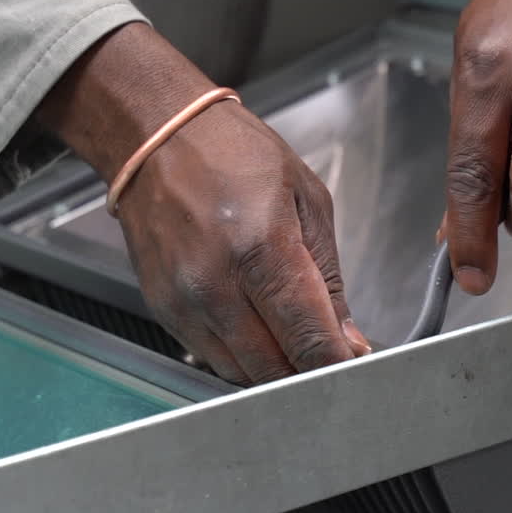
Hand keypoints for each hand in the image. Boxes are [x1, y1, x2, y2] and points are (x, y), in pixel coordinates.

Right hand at [38, 23, 369, 383]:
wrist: (156, 139)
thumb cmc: (233, 154)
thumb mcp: (307, 200)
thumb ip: (328, 277)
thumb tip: (346, 338)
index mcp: (261, 247)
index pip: (308, 337)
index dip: (337, 362)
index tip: (355, 365)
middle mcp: (215, 283)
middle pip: (275, 368)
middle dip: (310, 370)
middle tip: (331, 353)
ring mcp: (184, 302)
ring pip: (243, 373)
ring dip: (276, 368)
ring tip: (294, 338)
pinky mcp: (163, 311)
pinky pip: (213, 359)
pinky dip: (243, 357)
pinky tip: (258, 329)